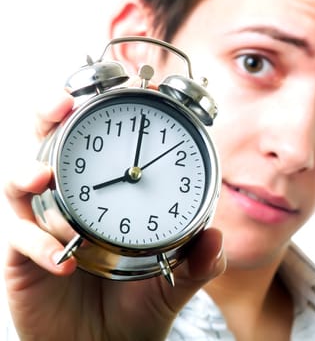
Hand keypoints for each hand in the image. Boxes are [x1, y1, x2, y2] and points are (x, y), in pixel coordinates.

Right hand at [4, 90, 225, 340]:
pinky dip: (36, 243)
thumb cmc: (138, 304)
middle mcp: (74, 199)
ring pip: (20, 181)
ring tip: (43, 175)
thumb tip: (216, 237)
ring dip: (29, 170)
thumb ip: (197, 261)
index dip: (104, 112)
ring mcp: (44, 223)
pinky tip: (62, 259)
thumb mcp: (174, 279)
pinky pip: (18, 239)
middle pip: (51, 143)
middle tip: (62, 103)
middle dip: (49, 115)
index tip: (127, 88)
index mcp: (111, 193)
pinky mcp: (22, 255)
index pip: (102, 142)